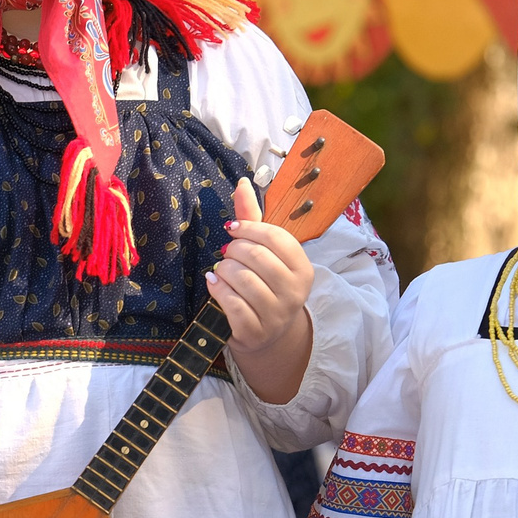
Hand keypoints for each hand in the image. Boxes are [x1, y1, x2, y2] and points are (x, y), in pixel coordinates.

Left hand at [213, 178, 314, 404]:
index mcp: (303, 268)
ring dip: (223, 271)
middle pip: (255, 256)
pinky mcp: (255, 332)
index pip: (275, 237)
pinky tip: (214, 285)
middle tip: (227, 254)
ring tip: (221, 272)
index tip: (233, 230)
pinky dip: (217, 290)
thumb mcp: (265, 254)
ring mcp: (277, 314)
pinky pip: (231, 303)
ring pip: (241, 278)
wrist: (267, 336)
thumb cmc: (264, 286)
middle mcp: (295, 292)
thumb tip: (242, 182)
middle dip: (233, 251)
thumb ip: (253, 218)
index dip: (248, 229)